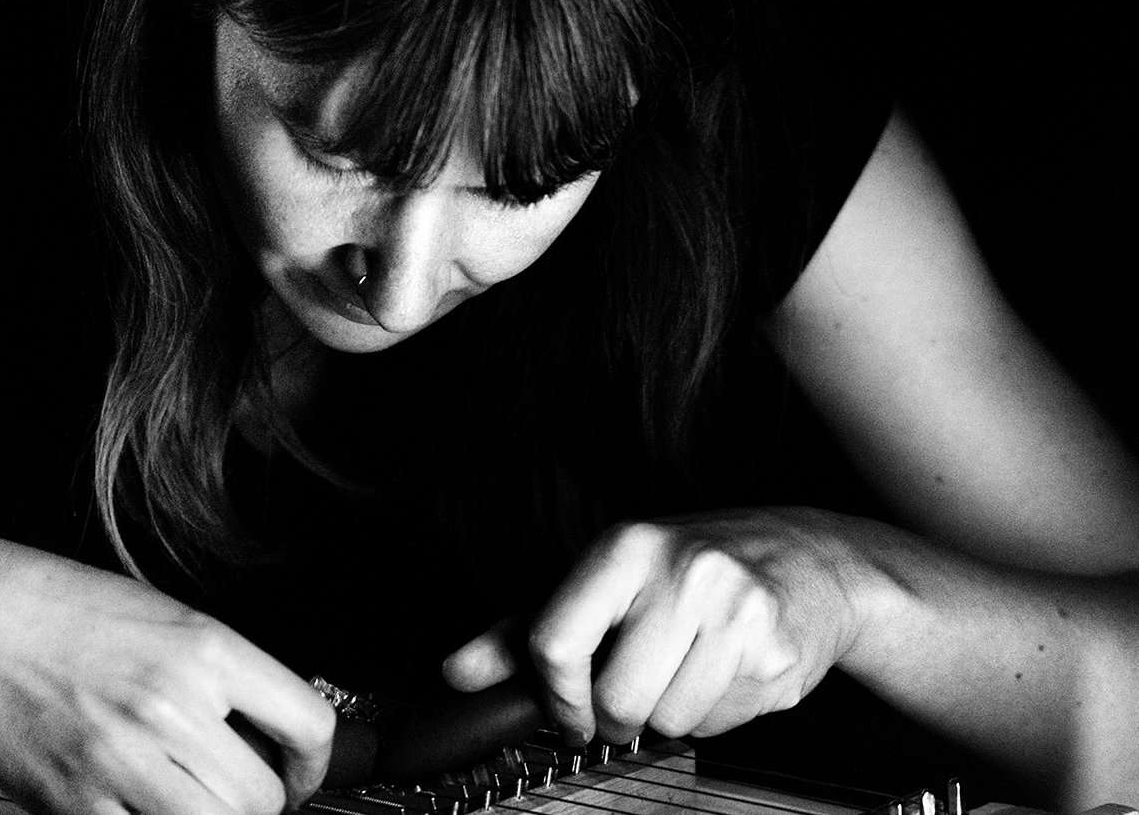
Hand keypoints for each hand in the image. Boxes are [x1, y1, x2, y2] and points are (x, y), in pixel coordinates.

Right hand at [0, 546, 334, 814]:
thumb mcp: (169, 619)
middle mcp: (171, 704)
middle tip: (243, 793)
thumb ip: (228, 678)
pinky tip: (144, 807)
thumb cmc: (66, 611)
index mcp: (205, 647)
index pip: (308, 723)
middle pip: (262, 796)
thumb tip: (279, 737)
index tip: (300, 772)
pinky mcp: (73, 802)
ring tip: (197, 801)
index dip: (316, 764)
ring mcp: (121, 758)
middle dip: (262, 804)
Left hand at [443, 507, 874, 743]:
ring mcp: (734, 609)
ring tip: (690, 669)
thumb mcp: (608, 581)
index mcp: (625, 548)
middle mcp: (680, 570)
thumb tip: (456, 672)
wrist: (812, 559)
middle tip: (638, 691)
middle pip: (615, 697)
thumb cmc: (694, 570)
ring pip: (668, 719)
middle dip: (619, 715)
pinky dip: (715, 713)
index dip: (556, 698)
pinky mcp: (774, 650)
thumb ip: (528, 628)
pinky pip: (717, 721)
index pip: (555, 643)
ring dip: (671, 713)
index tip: (569, 714)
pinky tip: (727, 671)